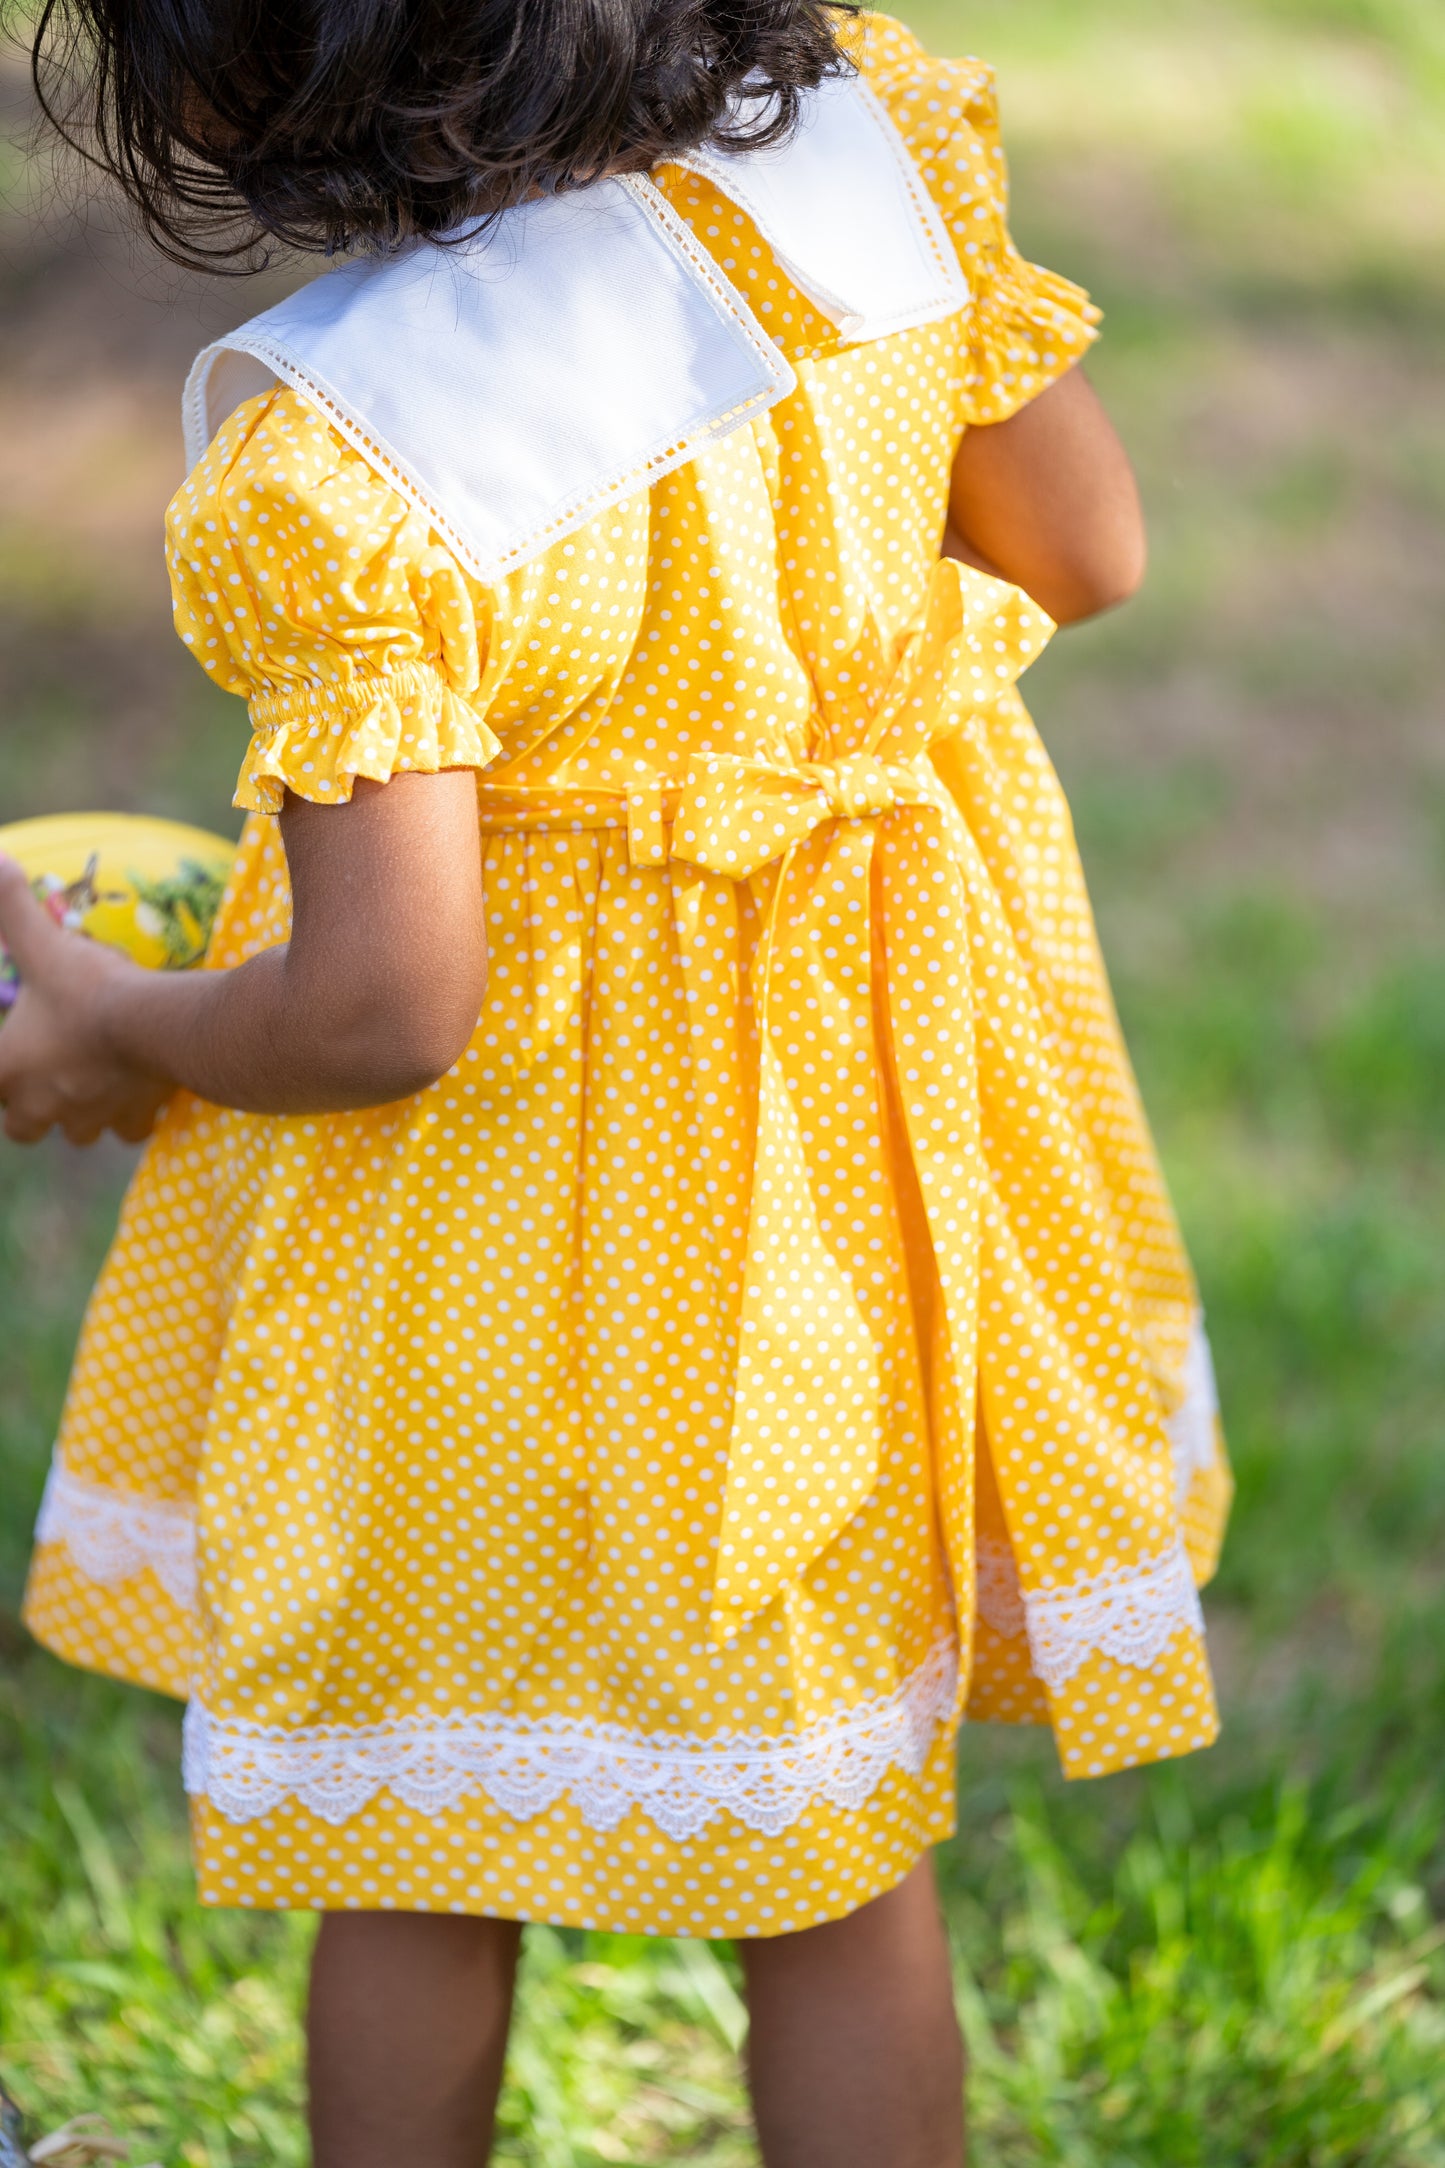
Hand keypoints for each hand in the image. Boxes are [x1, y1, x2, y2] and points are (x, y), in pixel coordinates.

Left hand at [0, 856, 173, 1144]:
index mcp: (11, 1070)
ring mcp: (90, 1118)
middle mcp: (43, 1105)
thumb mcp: (45, 945)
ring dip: (78, 1114)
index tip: (8, 1061)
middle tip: (44, 1079)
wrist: (159, 1023)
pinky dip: (130, 1116)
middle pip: (21, 1128)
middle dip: (28, 1108)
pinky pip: (128, 1130)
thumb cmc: (91, 989)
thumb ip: (11, 908)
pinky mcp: (134, 1118)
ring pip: (76, 1133)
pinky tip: (138, 1091)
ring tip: (92, 1086)